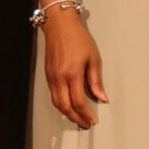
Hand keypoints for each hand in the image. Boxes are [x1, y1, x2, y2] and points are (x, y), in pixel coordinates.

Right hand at [42, 10, 105, 128]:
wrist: (59, 25)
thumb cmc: (78, 38)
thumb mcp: (93, 58)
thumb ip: (96, 80)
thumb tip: (101, 97)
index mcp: (72, 74)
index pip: (79, 101)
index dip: (86, 114)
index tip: (93, 120)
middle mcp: (59, 78)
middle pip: (65, 106)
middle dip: (76, 118)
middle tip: (86, 123)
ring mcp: (51, 77)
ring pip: (56, 103)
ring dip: (67, 113)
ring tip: (78, 118)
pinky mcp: (47, 75)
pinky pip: (53, 95)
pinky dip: (60, 104)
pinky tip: (68, 106)